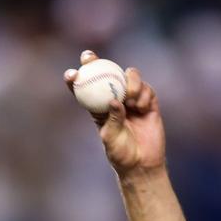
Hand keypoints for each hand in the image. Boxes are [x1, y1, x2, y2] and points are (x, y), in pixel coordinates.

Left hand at [64, 50, 165, 174]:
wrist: (143, 163)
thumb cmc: (121, 154)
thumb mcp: (111, 138)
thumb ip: (113, 119)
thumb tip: (114, 100)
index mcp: (98, 109)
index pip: (86, 89)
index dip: (77, 78)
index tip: (71, 74)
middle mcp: (115, 99)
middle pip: (106, 74)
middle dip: (96, 61)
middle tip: (89, 57)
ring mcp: (132, 99)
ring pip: (129, 76)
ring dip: (130, 82)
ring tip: (131, 99)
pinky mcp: (149, 102)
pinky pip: (147, 89)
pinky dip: (144, 94)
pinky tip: (142, 107)